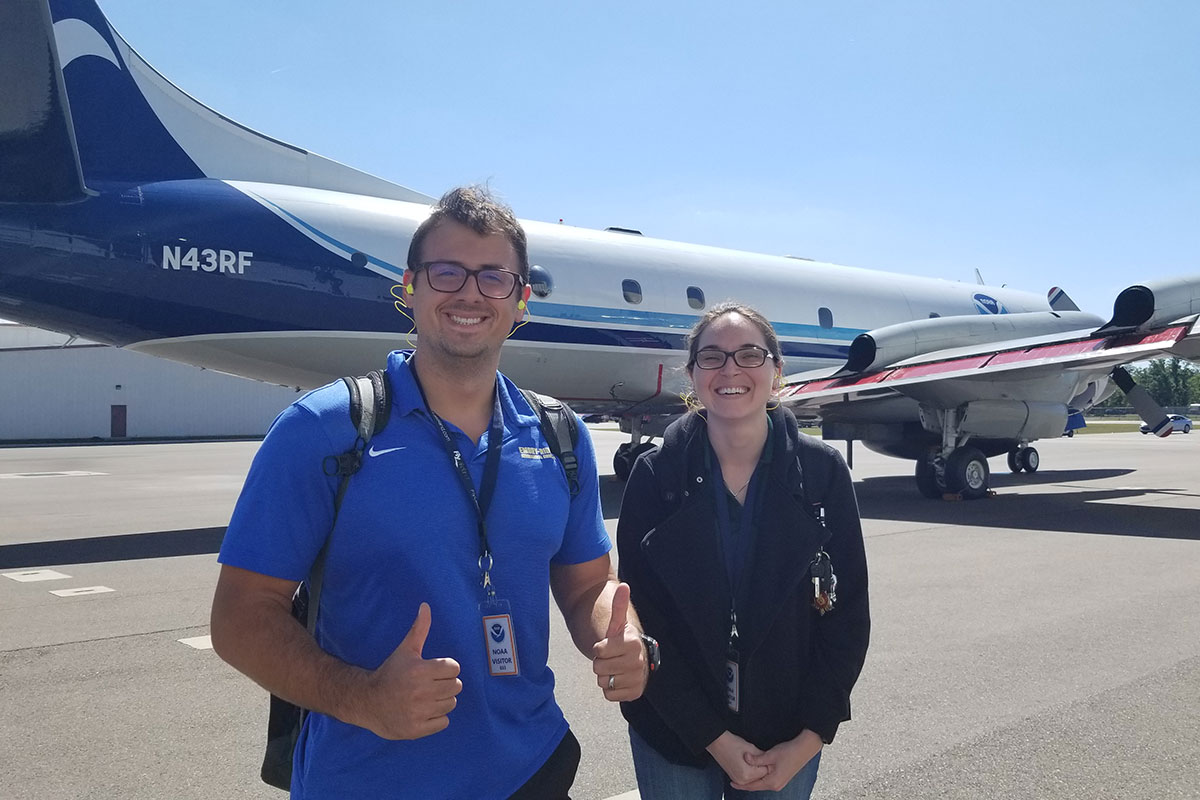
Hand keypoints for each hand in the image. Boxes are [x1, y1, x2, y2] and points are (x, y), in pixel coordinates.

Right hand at [357, 602, 461, 739]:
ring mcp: (418, 712)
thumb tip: (426, 605)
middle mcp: (420, 692)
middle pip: (456, 686)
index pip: (454, 668)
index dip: (446, 668)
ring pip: (451, 704)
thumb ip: (419, 628)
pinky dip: (437, 718)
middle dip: (446, 684)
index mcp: (419, 670)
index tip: (433, 670)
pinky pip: (444, 722)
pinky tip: (423, 712)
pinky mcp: (417, 729)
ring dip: (442, 701)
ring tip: (426, 698)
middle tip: (430, 685)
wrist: (367, 702)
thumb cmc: (390, 673)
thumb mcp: (405, 650)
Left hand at [590, 582, 647, 700]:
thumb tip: (624, 586)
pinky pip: (609, 695)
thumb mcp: (617, 624)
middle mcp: (638, 661)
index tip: (608, 645)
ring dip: (605, 676)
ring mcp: (637, 678)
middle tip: (611, 657)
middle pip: (598, 668)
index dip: (599, 648)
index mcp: (632, 643)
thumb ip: (619, 606)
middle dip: (601, 663)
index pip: (599, 650)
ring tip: (615, 668)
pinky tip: (618, 680)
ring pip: (603, 682)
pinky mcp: (635, 693)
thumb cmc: (621, 640)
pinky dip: (610, 690)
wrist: (633, 659)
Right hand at [705, 731, 767, 786]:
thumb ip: (762, 758)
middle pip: (760, 777)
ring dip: (756, 770)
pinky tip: (749, 763)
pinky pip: (748, 777)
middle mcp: (742, 780)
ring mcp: (737, 780)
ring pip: (754, 777)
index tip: (767, 756)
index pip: (765, 771)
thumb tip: (770, 762)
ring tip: (753, 759)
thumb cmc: (732, 743)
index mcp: (747, 774)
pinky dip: (751, 771)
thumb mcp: (752, 749)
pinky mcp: (735, 778)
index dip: (767, 762)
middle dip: (762, 767)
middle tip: (761, 757)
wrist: (718, 743)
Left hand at [730, 729, 822, 791]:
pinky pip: (767, 779)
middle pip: (757, 786)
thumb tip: (745, 758)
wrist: (805, 748)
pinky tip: (755, 772)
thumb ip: (757, 759)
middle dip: (746, 783)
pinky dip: (759, 777)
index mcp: (772, 782)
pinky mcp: (782, 777)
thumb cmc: (789, 751)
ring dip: (753, 780)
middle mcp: (776, 785)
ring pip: (762, 783)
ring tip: (743, 777)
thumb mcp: (770, 755)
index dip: (741, 785)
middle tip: (734, 779)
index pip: (753, 786)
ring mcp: (780, 782)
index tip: (731, 783)